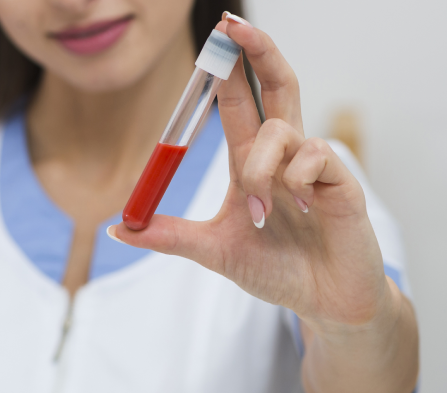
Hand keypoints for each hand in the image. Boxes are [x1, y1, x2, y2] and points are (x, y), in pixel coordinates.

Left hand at [111, 16, 392, 330]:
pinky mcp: (342, 181)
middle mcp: (282, 156)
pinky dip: (297, 179)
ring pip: (280, 129)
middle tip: (234, 25)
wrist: (323, 300)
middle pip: (275, 86)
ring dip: (261, 168)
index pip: (240, 104)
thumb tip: (116, 228)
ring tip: (263, 211)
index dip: (226, 71)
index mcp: (251, 163)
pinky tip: (304, 208)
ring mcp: (313, 166)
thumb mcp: (212, 251)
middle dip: (257, 53)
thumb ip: (168, 236)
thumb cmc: (275, 269)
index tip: (213, 38)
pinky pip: (314, 155)